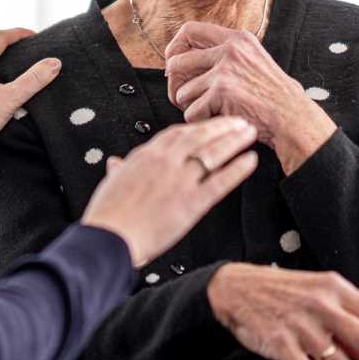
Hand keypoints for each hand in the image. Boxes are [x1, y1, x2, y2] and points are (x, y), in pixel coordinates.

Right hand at [80, 117, 259, 265]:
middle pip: (199, 137)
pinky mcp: (191, 202)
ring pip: (212, 153)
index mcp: (146, 156)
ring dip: (233, 140)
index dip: (197, 128)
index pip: (176, 134)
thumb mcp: (111, 185)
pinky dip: (237, 169)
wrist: (110, 237)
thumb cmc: (108, 215)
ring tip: (249, 133)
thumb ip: (118, 171)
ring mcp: (180, 180)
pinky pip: (220, 181)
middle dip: (221, 126)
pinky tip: (250, 161)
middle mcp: (165, 162)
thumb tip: (114, 164)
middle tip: (239, 121)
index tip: (210, 125)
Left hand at [164, 22, 335, 174]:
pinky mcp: (221, 92)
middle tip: (182, 96)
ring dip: (191, 106)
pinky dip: (200, 121)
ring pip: (182, 91)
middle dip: (174, 83)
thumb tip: (184, 58)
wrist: (291, 117)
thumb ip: (226, 55)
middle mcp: (230, 50)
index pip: (190, 29)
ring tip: (208, 111)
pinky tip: (217, 120)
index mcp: (237, 39)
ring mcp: (224, 70)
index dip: (175, 46)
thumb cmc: (273, 96)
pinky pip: (192, 111)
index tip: (174, 61)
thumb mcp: (253, 60)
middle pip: (177, 61)